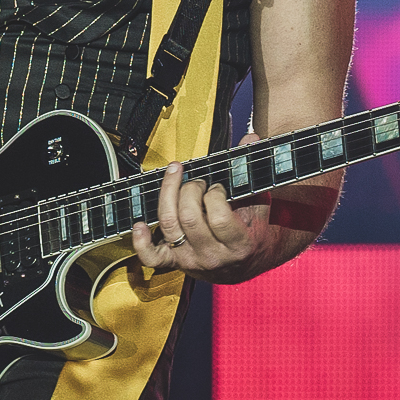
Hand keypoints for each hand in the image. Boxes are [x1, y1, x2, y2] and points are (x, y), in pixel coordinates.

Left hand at [128, 138, 270, 284]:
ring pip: (169, 226)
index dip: (214, 194)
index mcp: (238, 244)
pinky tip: (140, 224)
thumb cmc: (254, 229)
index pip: (219, 217)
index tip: (217, 186)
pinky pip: (152, 257)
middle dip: (190, 189)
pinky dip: (141, 241)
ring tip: (176, 181)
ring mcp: (191, 261)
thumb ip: (250, 170)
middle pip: (190, 218)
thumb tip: (250, 136)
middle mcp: (213, 256)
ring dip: (168, 195)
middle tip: (198, 182)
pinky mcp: (175, 263)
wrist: (249, 262)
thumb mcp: (258, 201)